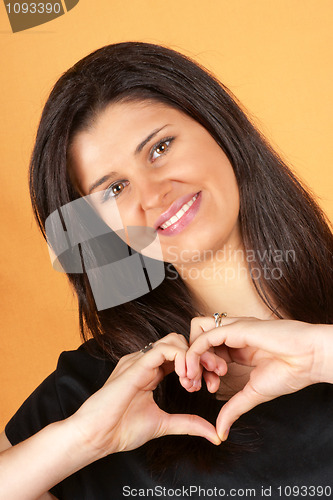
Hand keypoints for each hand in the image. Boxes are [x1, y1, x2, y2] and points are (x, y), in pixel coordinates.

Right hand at [69, 332, 220, 460]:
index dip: (200, 365)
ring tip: (194, 380)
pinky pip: (163, 349)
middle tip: (212, 376)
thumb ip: (188, 424)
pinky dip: (180, 358)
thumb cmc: (121, 430)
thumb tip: (214, 433)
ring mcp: (139, 360)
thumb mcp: (164, 424)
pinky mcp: (135, 364)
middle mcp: (145, 361)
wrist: (96, 437)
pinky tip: (185, 377)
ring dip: (191, 357)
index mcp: (151, 371)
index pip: (181, 355)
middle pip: (181, 342)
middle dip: (201, 356)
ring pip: (174, 340)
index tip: (211, 383)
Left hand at [185, 316, 323, 440]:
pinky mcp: (236, 328)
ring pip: (197, 333)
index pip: (208, 351)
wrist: (310, 359)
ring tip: (194, 377)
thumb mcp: (253, 394)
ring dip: (190, 355)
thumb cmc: (290, 372)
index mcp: (238, 346)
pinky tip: (197, 371)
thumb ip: (234, 408)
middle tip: (193, 385)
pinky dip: (194, 353)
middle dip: (190, 362)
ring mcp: (233, 329)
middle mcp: (233, 334)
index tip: (203, 390)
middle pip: (198, 339)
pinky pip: (205, 336)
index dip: (200, 369)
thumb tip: (221, 431)